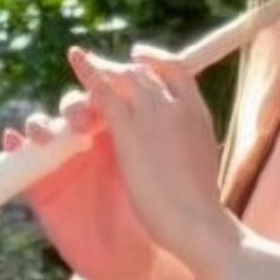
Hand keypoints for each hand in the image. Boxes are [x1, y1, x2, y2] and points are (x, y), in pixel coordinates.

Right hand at [2, 87, 157, 279]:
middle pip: (79, 104)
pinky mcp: (48, 187)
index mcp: (126, 128)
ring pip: (50, 127)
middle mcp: (96, 139)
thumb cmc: (161, 208)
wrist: (145, 258)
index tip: (113, 88)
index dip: (110, 83)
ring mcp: (70, 161)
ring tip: (48, 130)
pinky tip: (15, 139)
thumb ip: (156, 125)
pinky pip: (27, 163)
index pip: (111, 91)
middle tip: (86, 115)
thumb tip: (166, 83)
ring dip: (45, 122)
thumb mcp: (162, 161)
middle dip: (79, 103)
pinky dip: (16, 146)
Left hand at [67, 44, 225, 270]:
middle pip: (147, 70)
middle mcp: (177, 104)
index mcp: (199, 111)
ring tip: (85, 60)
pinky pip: (105, 92)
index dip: (156, 60)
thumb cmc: (202, 202)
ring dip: (105, 67)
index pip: (176, 69)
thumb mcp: (202, 157)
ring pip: (126, 75)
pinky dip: (90, 72)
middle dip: (124, 65)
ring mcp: (154, 115)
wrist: (196, 220)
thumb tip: (189, 140)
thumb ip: (191, 138)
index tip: (140, 58)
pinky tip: (77, 58)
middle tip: (105, 64)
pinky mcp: (129, 132)